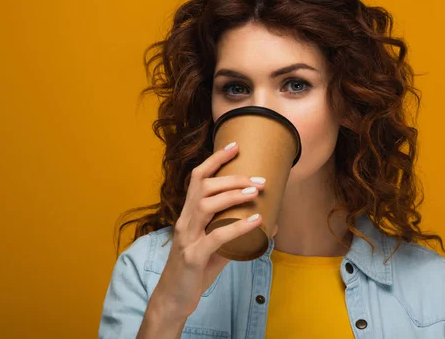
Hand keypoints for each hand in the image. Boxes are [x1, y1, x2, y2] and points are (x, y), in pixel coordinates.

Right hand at [149, 142, 277, 319]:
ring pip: (207, 205)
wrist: (174, 299)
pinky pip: (216, 237)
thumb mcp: (217, 248)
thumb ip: (237, 234)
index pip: (198, 178)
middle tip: (260, 180)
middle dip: (232, 178)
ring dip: (232, 195)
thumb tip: (270, 225)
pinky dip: (238, 227)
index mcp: (188, 214)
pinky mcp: (193, 257)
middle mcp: (185, 221)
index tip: (235, 146)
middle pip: (204, 187)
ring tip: (256, 192)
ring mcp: (187, 238)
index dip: (215, 160)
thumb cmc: (196, 270)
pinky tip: (256, 221)